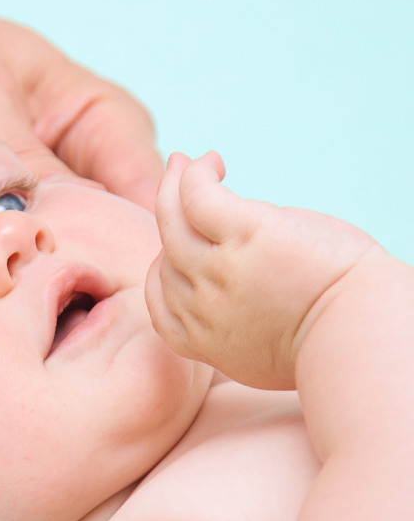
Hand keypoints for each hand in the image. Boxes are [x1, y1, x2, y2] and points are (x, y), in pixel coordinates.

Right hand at [145, 152, 382, 388]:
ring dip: (173, 186)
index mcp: (206, 342)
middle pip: (166, 258)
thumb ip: (240, 330)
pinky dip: (197, 174)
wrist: (360, 335)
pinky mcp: (246, 235)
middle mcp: (203, 309)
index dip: (163, 270)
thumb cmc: (335, 344)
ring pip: (172, 222)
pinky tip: (212, 162)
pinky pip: (199, 197)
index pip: (160, 302)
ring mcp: (218, 272)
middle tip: (174, 182)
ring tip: (186, 162)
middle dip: (166, 219)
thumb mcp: (265, 358)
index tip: (176, 249)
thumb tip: (244, 297)